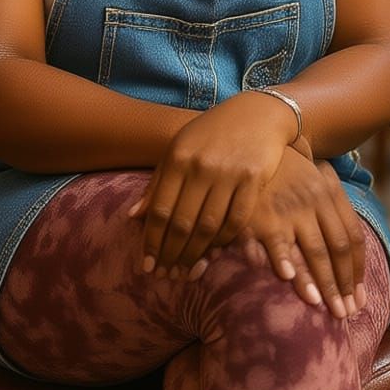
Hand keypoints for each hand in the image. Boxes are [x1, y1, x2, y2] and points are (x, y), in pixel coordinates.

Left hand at [128, 90, 297, 275]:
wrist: (257, 113)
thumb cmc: (212, 133)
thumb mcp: (180, 148)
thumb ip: (157, 182)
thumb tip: (133, 217)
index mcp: (178, 157)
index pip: (159, 209)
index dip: (151, 241)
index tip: (146, 264)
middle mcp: (201, 166)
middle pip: (182, 223)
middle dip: (171, 255)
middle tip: (165, 276)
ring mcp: (229, 173)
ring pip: (208, 227)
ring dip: (194, 254)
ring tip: (186, 271)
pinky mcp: (254, 180)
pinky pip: (236, 221)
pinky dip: (223, 241)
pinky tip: (213, 252)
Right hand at [238, 150, 366, 318]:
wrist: (250, 136)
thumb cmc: (283, 163)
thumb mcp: (312, 174)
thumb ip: (330, 202)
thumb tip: (348, 242)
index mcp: (328, 191)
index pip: (351, 236)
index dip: (356, 269)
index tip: (358, 295)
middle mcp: (314, 200)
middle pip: (336, 249)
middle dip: (341, 284)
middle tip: (346, 313)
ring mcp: (290, 207)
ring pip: (313, 251)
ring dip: (321, 283)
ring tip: (325, 307)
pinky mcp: (263, 213)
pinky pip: (278, 244)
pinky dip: (285, 263)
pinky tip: (290, 280)